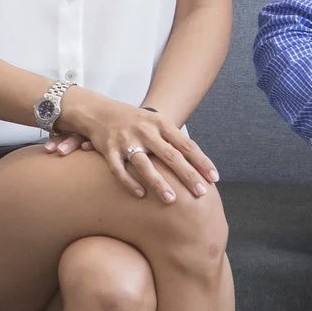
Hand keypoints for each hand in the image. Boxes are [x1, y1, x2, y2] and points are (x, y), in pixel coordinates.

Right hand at [52, 89, 217, 202]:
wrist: (97, 110)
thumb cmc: (133, 121)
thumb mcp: (156, 123)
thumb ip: (174, 140)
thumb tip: (199, 164)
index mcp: (160, 123)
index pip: (186, 145)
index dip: (201, 162)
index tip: (214, 178)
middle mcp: (145, 130)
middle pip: (170, 155)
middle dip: (187, 175)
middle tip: (201, 192)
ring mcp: (125, 140)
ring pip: (145, 164)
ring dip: (159, 182)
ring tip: (171, 199)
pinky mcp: (108, 149)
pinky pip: (119, 169)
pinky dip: (129, 182)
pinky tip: (140, 194)